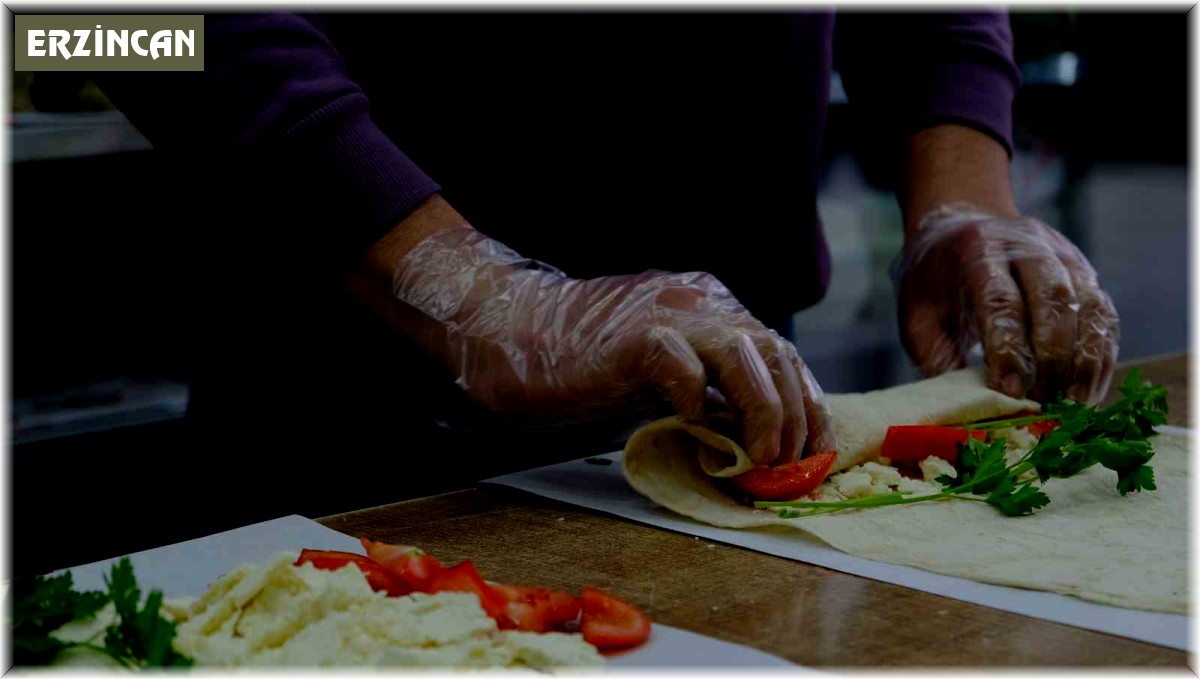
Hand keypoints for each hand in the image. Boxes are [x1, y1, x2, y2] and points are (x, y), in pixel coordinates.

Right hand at [370, 200, 834, 465]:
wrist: (508, 328)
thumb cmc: (580, 359)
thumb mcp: (661, 370)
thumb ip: (706, 387)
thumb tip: (750, 435)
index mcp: (709, 305)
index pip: (781, 351)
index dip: (807, 403)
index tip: (813, 451)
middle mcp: (698, 301)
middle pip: (777, 350)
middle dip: (796, 415)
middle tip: (789, 465)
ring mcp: (666, 314)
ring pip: (746, 352)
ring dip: (765, 412)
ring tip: (758, 458)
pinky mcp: (632, 338)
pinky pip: (682, 365)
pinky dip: (697, 400)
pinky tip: (691, 425)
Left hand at [898, 204, 1118, 403]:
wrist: (959, 230)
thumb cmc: (934, 284)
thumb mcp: (918, 317)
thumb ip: (938, 357)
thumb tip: (969, 406)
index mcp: (978, 251)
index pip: (1002, 301)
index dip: (1009, 350)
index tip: (1011, 393)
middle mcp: (1027, 245)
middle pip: (1054, 300)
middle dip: (1053, 359)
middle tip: (1046, 404)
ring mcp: (1063, 254)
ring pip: (1090, 306)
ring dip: (1087, 361)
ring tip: (1075, 404)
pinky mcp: (1085, 271)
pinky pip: (1104, 315)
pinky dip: (1101, 355)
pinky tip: (1089, 388)